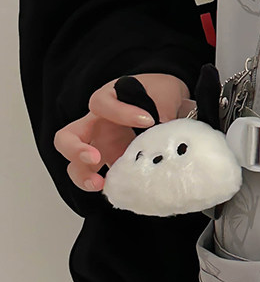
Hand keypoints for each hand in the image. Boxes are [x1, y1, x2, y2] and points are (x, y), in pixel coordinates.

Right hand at [54, 73, 189, 192]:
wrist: (170, 108)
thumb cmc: (158, 95)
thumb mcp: (163, 91)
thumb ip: (163, 105)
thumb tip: (163, 123)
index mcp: (106, 102)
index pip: (101, 104)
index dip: (122, 112)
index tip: (148, 119)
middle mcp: (97, 126)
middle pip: (67, 138)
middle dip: (76, 149)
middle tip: (95, 158)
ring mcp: (103, 149)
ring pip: (76, 164)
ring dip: (83, 175)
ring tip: (98, 183)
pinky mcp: (115, 165)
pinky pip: (102, 178)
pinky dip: (107, 186)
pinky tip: (118, 190)